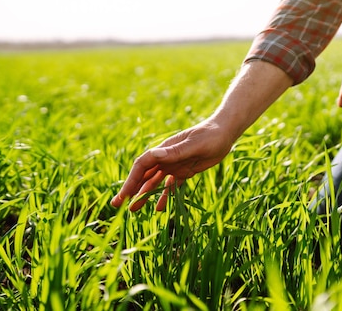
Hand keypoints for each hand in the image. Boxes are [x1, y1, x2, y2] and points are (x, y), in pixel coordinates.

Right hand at [110, 119, 233, 211]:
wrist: (224, 133)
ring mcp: (174, 165)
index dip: (131, 180)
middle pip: (144, 175)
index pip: (142, 165)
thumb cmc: (210, 135)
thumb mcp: (194, 144)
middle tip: (118, 204)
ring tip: (134, 210)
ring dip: (144, 194)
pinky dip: (164, 196)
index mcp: (165, 150)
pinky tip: (159, 208)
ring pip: (154, 182)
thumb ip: (175, 151)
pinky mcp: (185, 171)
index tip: (124, 194)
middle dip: (131, 189)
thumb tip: (155, 155)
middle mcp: (166, 158)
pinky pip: (171, 186)